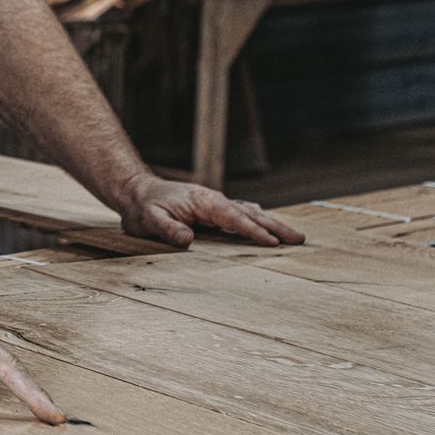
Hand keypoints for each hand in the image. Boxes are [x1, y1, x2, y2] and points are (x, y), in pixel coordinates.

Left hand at [114, 176, 305, 248]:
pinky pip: (240, 215)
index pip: (232, 217)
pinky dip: (257, 221)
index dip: (253, 230)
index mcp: (202, 202)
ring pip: (248, 213)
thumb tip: (188, 239)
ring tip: (294, 237)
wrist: (135, 192)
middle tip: (298, 240)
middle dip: (274, 227)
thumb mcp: (149, 219)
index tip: (272, 242)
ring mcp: (214, 204)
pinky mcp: (212, 210)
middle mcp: (213, 201)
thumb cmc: (143, 207)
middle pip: (249, 213)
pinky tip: (267, 226)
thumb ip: (168, 228)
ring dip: (271, 224)